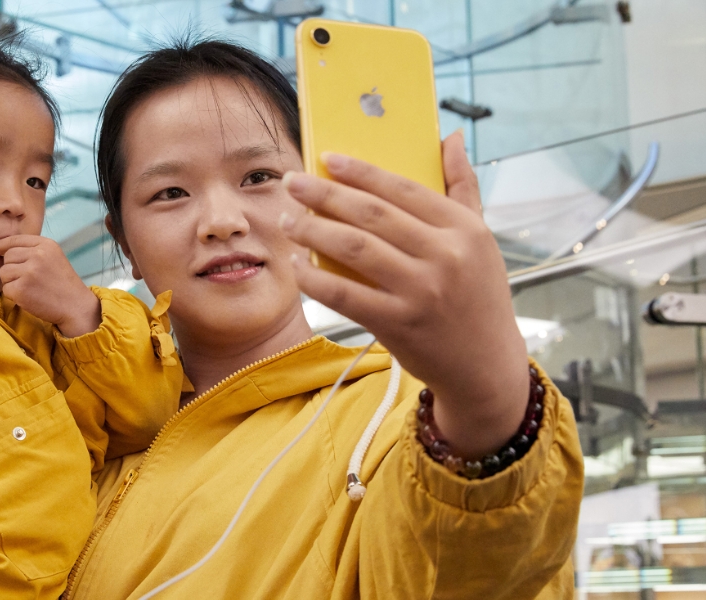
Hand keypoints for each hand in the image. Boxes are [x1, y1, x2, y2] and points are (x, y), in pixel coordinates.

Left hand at [0, 235, 100, 337]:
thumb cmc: (62, 284)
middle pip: (7, 256)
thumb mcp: (53, 258)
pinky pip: (6, 289)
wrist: (76, 306)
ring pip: (4, 272)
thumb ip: (32, 250)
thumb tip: (1, 250)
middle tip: (27, 280)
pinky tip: (29, 297)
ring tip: (30, 288)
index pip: (14, 239)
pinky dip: (13, 295)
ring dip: (11, 282)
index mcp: (46, 245)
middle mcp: (38, 255)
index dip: (0, 246)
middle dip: (11, 268)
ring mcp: (30, 272)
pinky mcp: (22, 289)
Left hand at [279, 132, 528, 457]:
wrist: (486, 366)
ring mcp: (421, 291)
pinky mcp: (399, 324)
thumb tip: (452, 138)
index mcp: (465, 229)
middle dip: (324, 194)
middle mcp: (445, 256)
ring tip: (288, 220)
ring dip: (313, 230)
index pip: (402, 188)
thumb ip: (464, 187)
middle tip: (292, 183)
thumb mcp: (481, 240)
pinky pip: (344, 294)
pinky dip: (315, 279)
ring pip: (354, 248)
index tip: (326, 158)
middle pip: (371, 213)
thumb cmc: (477, 296)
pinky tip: (297, 266)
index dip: (360, 171)